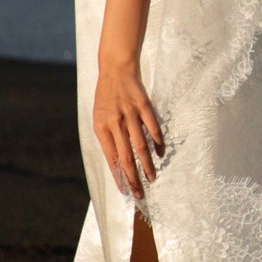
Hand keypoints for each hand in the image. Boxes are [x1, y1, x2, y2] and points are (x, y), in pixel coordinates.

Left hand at [94, 54, 164, 200]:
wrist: (115, 68)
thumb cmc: (107, 96)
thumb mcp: (100, 117)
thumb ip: (107, 138)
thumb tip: (117, 162)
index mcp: (101, 128)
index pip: (111, 158)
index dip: (118, 176)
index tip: (125, 191)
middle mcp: (114, 123)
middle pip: (125, 157)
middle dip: (133, 178)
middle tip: (139, 193)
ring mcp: (130, 114)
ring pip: (140, 146)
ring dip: (147, 165)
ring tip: (152, 178)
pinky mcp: (143, 106)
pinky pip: (152, 128)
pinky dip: (157, 142)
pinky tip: (161, 154)